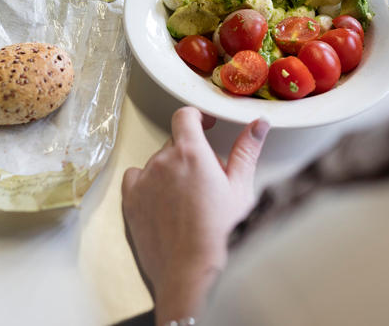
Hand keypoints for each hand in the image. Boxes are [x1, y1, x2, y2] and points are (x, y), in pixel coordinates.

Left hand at [121, 107, 269, 322]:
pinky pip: (136, 178)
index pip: (185, 116)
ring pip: (157, 161)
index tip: (205, 125)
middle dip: (190, 153)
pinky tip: (164, 201)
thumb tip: (258, 125)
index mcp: (191, 153)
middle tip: (207, 177)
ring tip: (189, 198)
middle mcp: (163, 161)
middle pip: (174, 142)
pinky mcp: (130, 200)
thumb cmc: (219, 236)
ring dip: (171, 170)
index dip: (197, 117)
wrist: (191, 273)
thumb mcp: (240, 189)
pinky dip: (148, 183)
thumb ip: (247, 150)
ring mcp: (144, 180)